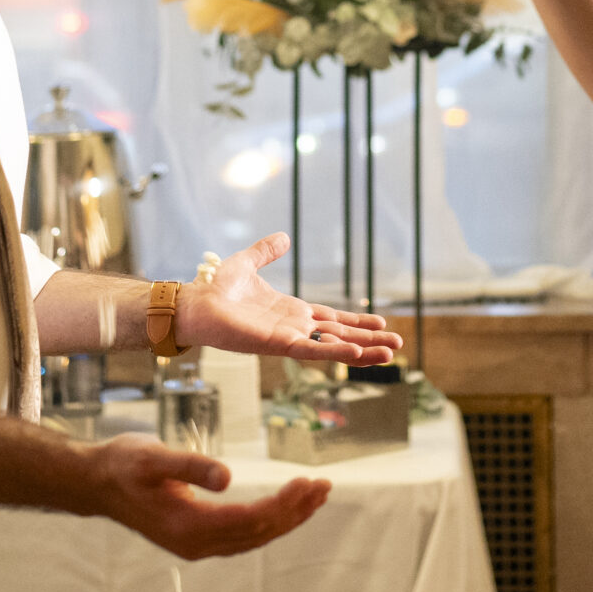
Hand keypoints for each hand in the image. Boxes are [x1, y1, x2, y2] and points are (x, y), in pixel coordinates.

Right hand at [88, 434, 330, 559]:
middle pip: (259, 532)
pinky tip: (285, 508)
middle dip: (295, 511)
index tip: (310, 482)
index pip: (251, 520)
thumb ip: (190, 467)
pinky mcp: (196, 539)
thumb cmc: (123, 465)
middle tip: (324, 486)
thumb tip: (226, 477)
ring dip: (287, 518)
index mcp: (188, 527)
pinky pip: (243, 536)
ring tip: (316, 496)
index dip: (284, 504)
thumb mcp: (153, 458)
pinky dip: (269, 521)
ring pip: (254, 537)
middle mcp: (196, 545)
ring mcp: (196, 546)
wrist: (96, 483)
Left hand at [176, 233, 403, 364]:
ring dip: (361, 351)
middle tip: (397, 346)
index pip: (332, 319)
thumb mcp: (247, 263)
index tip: (381, 324)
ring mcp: (288, 338)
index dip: (356, 322)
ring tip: (389, 354)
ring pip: (333, 346)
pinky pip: (312, 350)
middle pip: (340, 335)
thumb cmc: (216, 289)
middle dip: (369, 341)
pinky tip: (358, 354)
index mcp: (292, 311)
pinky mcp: (278, 344)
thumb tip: (283, 237)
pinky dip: (335, 352)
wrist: (195, 303)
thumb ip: (265, 251)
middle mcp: (294, 327)